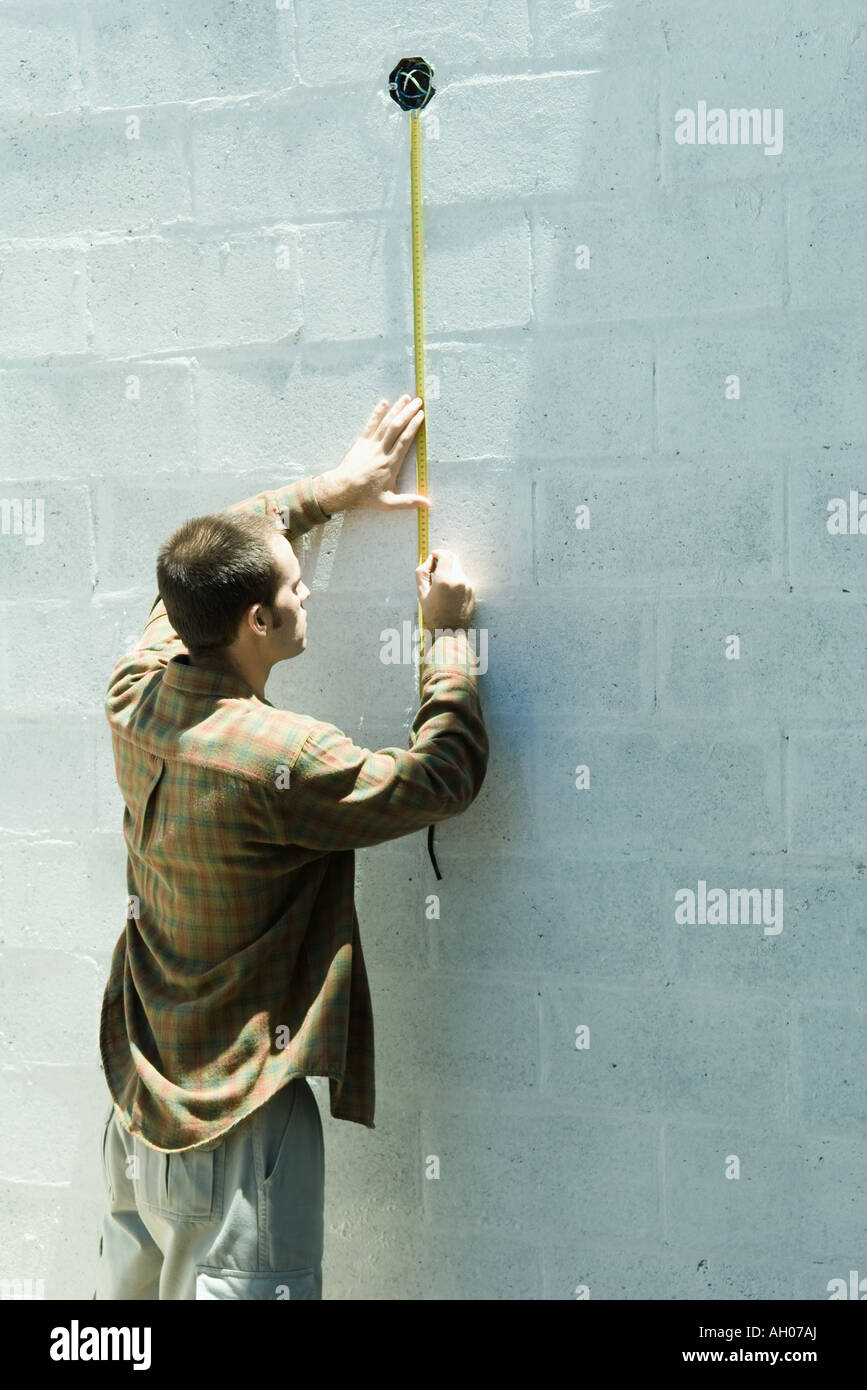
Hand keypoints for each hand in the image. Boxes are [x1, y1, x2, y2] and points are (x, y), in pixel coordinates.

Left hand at [317, 395, 431, 512]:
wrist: (342, 489)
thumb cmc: (365, 497)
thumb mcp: (388, 503)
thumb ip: (409, 502)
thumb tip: (428, 505)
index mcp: (390, 464)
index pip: (404, 440)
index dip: (414, 426)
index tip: (421, 415)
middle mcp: (381, 451)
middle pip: (397, 427)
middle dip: (408, 412)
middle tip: (419, 401)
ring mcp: (370, 445)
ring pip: (385, 424)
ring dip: (396, 409)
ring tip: (406, 398)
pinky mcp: (361, 443)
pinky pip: (370, 426)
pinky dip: (377, 414)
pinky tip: (383, 403)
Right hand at [416, 548, 475, 630]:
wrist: (450, 632)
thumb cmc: (433, 615)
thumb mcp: (421, 593)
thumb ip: (423, 572)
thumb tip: (429, 560)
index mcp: (445, 580)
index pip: (446, 555)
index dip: (438, 554)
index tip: (433, 557)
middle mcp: (459, 581)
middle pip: (453, 560)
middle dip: (444, 561)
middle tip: (435, 569)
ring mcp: (468, 586)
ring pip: (458, 570)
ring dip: (450, 572)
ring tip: (441, 587)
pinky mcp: (472, 591)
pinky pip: (463, 579)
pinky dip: (455, 581)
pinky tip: (449, 594)